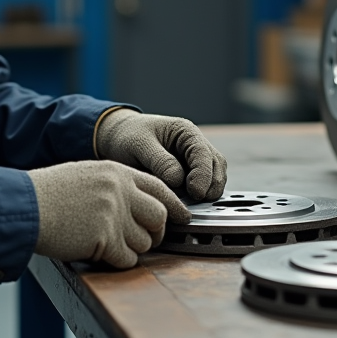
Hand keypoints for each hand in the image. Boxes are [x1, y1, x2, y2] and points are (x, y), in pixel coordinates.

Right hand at [28, 160, 190, 267]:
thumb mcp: (87, 174)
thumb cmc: (50, 193)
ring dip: (131, 248)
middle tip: (143, 239)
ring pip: (145, 241)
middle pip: (159, 217)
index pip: (160, 188)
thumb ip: (115, 185)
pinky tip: (100, 253)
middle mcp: (120, 191)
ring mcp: (114, 214)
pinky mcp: (105, 238)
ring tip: (109, 244)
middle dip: (155, 232)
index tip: (181, 217)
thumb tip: (139, 204)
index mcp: (117, 172)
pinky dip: (117, 261)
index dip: (173, 205)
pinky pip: (127, 259)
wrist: (26, 207)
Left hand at [95, 109, 227, 201]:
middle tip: (196, 202)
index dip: (203, 174)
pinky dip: (200, 196)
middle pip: (216, 166)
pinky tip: (187, 204)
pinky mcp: (190, 175)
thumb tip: (179, 180)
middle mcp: (196, 145)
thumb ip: (160, 161)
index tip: (195, 192)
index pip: (203, 153)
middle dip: (210, 185)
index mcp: (186, 132)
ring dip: (208, 192)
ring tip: (191, 205)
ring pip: (214, 177)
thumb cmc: (129, 136)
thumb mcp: (140, 145)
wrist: (120, 138)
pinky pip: (203, 186)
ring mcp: (195, 160)